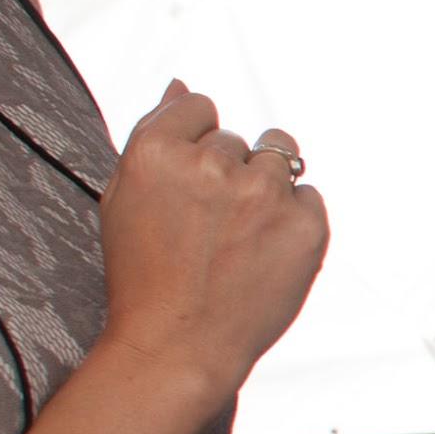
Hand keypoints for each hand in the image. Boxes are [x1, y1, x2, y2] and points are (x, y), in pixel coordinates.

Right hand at [98, 81, 327, 409]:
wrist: (178, 347)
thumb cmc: (144, 278)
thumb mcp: (124, 199)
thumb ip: (155, 134)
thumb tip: (182, 86)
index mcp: (158, 152)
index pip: (199, 107)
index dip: (195, 144)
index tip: (191, 183)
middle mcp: (212, 164)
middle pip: (236, 139)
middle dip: (226, 173)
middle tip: (208, 229)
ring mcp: (264, 194)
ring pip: (280, 155)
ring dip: (265, 187)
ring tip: (240, 237)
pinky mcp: (306, 226)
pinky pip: (310, 197)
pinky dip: (294, 219)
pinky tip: (264, 254)